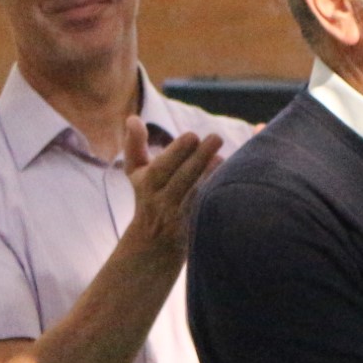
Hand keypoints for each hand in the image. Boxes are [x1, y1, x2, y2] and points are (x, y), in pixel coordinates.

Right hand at [120, 116, 223, 267]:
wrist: (152, 243)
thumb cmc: (149, 197)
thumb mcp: (137, 174)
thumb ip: (135, 146)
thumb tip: (132, 118)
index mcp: (147, 184)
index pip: (160, 168)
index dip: (176, 153)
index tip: (192, 135)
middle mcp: (161, 201)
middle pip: (179, 180)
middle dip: (197, 159)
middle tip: (215, 137)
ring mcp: (178, 217)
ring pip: (194, 196)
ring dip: (209, 176)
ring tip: (222, 157)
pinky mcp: (193, 229)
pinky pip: (204, 212)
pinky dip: (214, 197)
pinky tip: (229, 181)